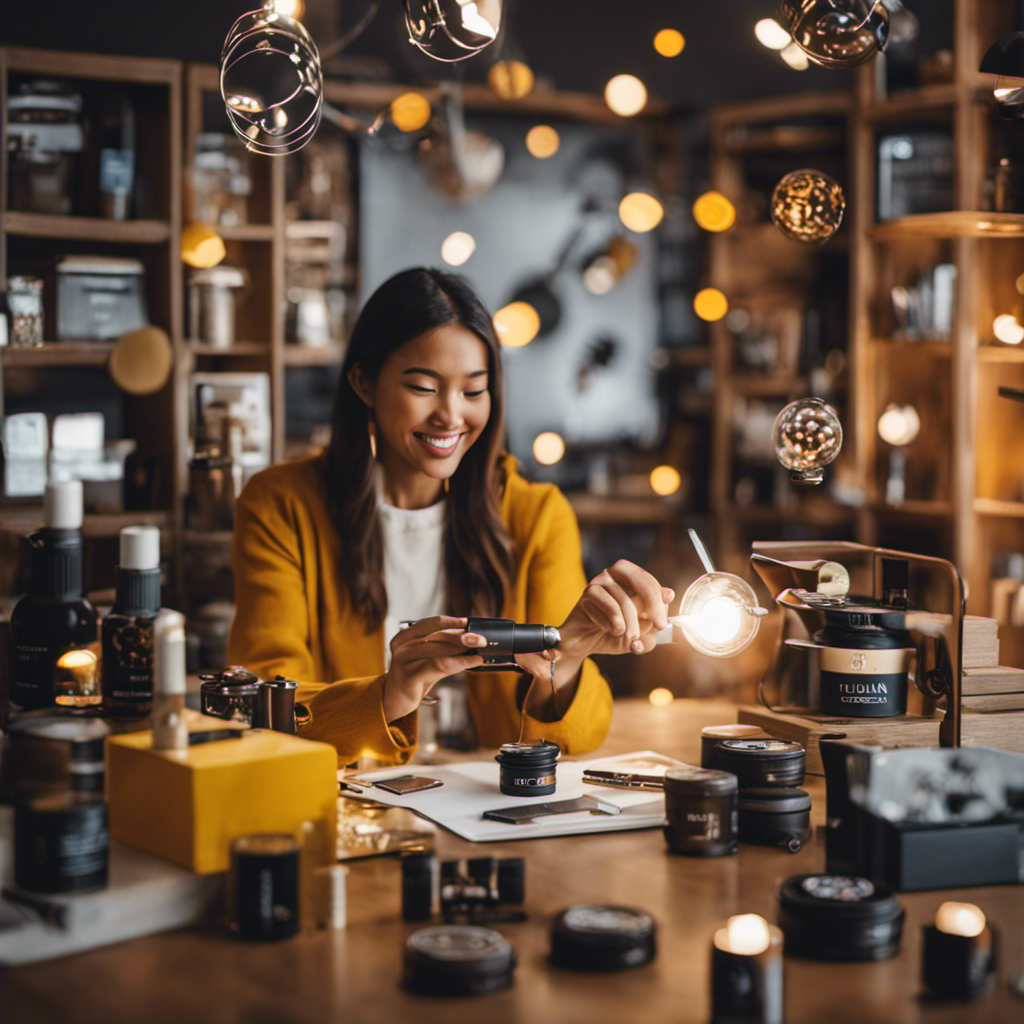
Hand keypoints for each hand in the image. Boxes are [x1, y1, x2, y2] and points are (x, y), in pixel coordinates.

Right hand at [382, 616, 485, 722]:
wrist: (395, 699)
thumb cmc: (414, 675)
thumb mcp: (426, 657)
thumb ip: (442, 646)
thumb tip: (470, 637)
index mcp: (404, 636)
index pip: (431, 623)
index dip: (451, 622)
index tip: (468, 623)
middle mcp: (401, 646)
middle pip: (437, 637)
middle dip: (463, 638)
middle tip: (481, 639)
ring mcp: (403, 661)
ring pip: (440, 652)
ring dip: (463, 651)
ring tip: (478, 652)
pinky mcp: (408, 677)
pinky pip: (440, 666)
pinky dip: (460, 663)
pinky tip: (473, 662)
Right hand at [557, 560, 674, 663]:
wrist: (584, 644)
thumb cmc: (614, 634)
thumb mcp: (641, 633)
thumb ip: (656, 619)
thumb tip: (669, 595)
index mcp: (628, 578)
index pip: (648, 581)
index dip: (659, 600)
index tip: (662, 623)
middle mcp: (613, 574)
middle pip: (638, 580)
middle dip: (652, 604)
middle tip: (658, 626)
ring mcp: (599, 582)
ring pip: (624, 600)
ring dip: (631, 624)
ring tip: (629, 636)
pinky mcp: (587, 593)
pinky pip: (609, 608)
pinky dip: (614, 624)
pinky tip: (610, 630)